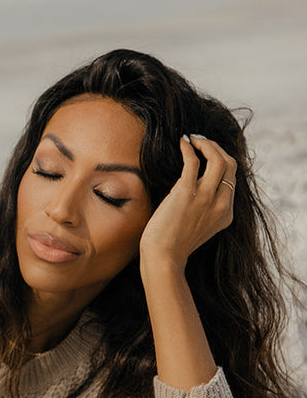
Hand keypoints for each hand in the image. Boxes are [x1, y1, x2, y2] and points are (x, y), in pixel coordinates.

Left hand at [140, 133, 235, 274]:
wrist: (163, 258)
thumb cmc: (173, 244)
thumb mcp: (198, 226)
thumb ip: (203, 207)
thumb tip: (191, 184)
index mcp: (226, 214)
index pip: (232, 179)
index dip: (222, 161)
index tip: (208, 153)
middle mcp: (221, 204)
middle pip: (231, 165)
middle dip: (217, 148)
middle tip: (201, 142)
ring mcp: (205, 199)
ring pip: (218, 160)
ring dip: (206, 144)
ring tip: (193, 139)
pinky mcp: (186, 194)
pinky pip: (192, 162)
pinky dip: (189, 148)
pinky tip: (182, 142)